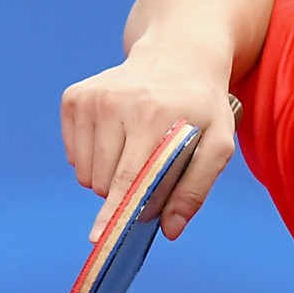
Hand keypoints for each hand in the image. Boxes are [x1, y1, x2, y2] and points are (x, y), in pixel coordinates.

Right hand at [61, 42, 236, 241]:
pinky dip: (94, 160)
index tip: (99, 238)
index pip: (130, 177)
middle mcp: (118, 103)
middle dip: (128, 193)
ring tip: (140, 149)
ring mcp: (92, 99)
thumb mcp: (219, 143)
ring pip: (87, 173)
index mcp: (155, 116)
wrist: (178, 54)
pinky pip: (74, 156)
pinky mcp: (75, 98)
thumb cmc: (203, 107)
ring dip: (111, 177)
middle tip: (155, 170)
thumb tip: (169, 230)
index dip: (117, 211)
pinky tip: (120, 136)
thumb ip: (196, 188)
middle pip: (107, 182)